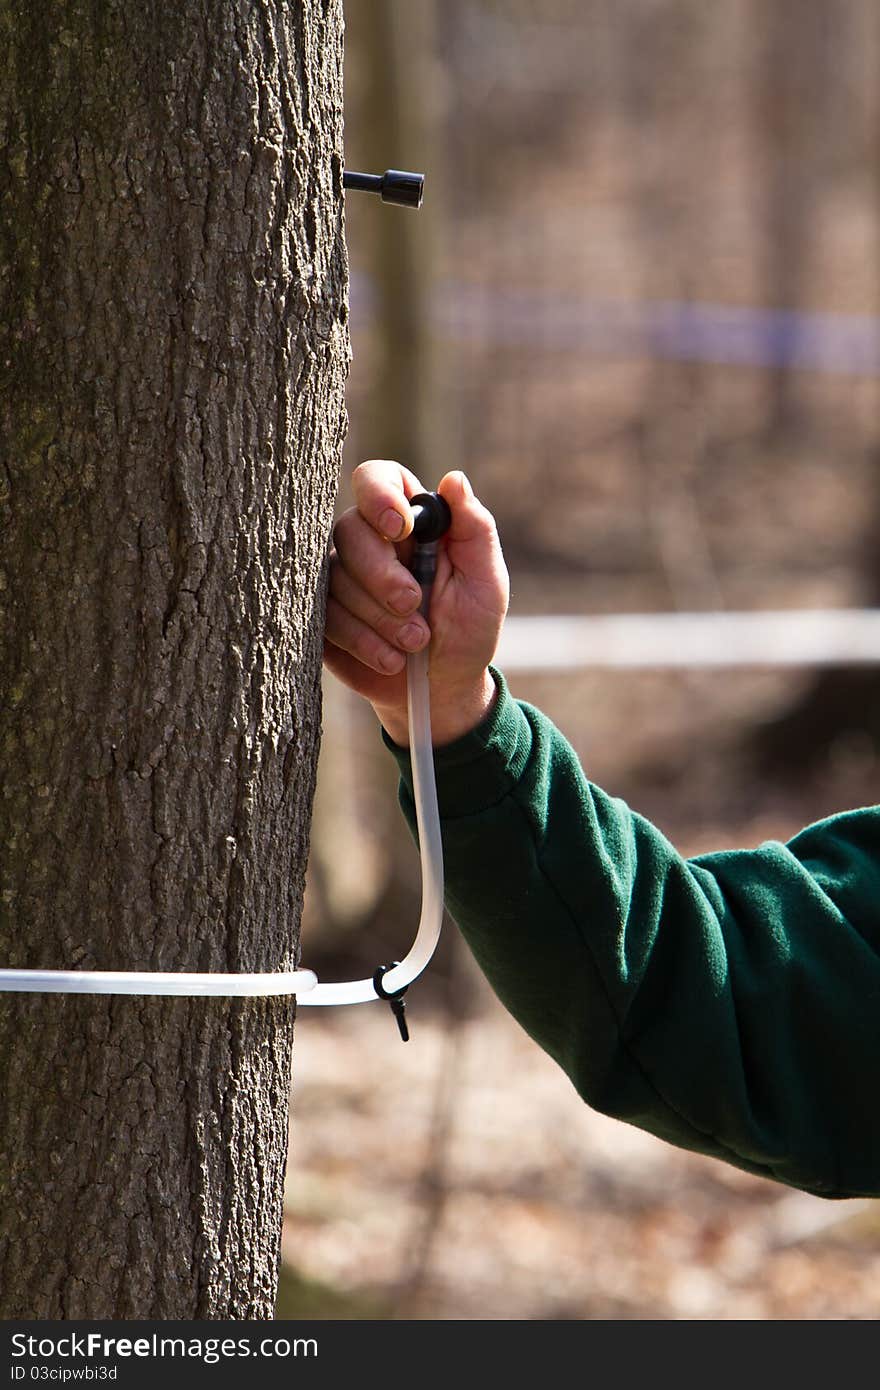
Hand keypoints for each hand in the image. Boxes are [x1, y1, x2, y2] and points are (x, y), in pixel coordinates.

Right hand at [323, 460, 509, 744]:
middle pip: (349, 530)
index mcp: (409, 520)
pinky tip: (391, 659)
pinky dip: (362, 641)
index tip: (400, 530)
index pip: (377, 478)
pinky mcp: (324, 617)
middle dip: (381, 573)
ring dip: (378, 616)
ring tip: (415, 642)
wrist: (443, 688)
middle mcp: (369, 542)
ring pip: (335, 578)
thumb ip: (474, 528)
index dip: (379, 495)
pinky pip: (323, 617)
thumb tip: (454, 479)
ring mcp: (341, 579)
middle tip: (414, 605)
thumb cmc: (469, 627)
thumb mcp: (486, 580)